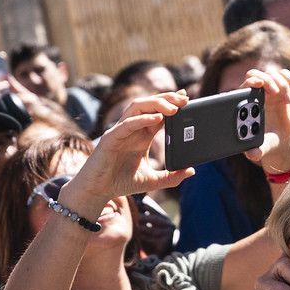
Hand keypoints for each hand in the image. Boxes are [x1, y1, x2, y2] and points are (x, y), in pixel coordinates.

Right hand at [62, 92, 191, 209]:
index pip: (158, 113)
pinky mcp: (111, 138)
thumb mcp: (152, 181)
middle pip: (150, 104)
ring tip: (174, 107)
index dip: (171, 103)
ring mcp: (121, 131)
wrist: (98, 191)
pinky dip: (142, 119)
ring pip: (138, 107)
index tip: (187, 99)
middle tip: (185, 99)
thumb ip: (171, 177)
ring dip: (157, 103)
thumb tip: (191, 171)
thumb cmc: (120, 182)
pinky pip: (128, 123)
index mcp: (142, 135)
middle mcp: (132, 129)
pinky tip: (157, 118)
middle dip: (167, 98)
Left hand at [244, 66, 289, 175]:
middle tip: (275, 92)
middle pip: (257, 74)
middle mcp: (255, 94)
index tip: (259, 85)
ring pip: (273, 74)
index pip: (245, 85)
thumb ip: (256, 151)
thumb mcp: (262, 149)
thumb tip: (251, 154)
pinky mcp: (282, 88)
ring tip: (287, 100)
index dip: (251, 81)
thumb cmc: (266, 143)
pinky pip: (285, 75)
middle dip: (267, 80)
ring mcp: (269, 89)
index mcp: (246, 104)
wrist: (279, 142)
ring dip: (282, 84)